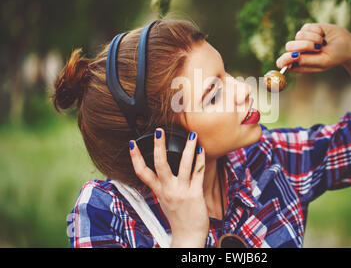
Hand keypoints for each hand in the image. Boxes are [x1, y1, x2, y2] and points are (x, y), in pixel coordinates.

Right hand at [129, 129, 208, 247]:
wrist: (188, 236)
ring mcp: (181, 191)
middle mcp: (168, 190)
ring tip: (191, 134)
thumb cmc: (177, 217)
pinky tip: (201, 149)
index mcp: (158, 191)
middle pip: (160, 164)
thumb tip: (160, 171)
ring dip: (188, 148)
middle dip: (159, 146)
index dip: (135, 158)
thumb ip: (162, 186)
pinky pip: (198, 173)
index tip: (132, 144)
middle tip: (159, 130)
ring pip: (183, 165)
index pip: (142, 173)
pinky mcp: (195, 194)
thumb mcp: (164, 201)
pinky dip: (200, 160)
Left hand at [276, 23, 350, 72]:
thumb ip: (307, 61)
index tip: (294, 55)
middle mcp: (298, 52)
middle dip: (303, 46)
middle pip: (289, 46)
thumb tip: (291, 58)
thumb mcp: (323, 61)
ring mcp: (301, 40)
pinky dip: (316, 31)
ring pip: (298, 36)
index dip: (284, 59)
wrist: (347, 44)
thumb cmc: (335, 56)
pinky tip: (323, 35)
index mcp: (298, 64)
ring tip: (323, 43)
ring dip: (313, 39)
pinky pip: (306, 28)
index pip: (281, 62)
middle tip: (318, 48)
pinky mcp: (307, 29)